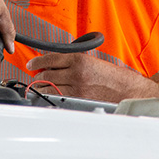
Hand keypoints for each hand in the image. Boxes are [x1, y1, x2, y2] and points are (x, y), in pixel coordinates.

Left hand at [26, 53, 158, 101]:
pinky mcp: (78, 100)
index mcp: (80, 59)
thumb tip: (54, 65)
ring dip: (43, 86)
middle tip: (37, 75)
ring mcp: (76, 88)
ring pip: (49, 87)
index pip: (51, 58)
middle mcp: (76, 72)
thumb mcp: (93, 61)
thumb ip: (74, 62)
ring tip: (42, 85)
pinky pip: (58, 98)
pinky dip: (52, 95)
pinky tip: (52, 94)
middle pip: (47, 74)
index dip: (37, 62)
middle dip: (39, 75)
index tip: (32, 64)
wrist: (127, 89)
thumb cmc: (113, 76)